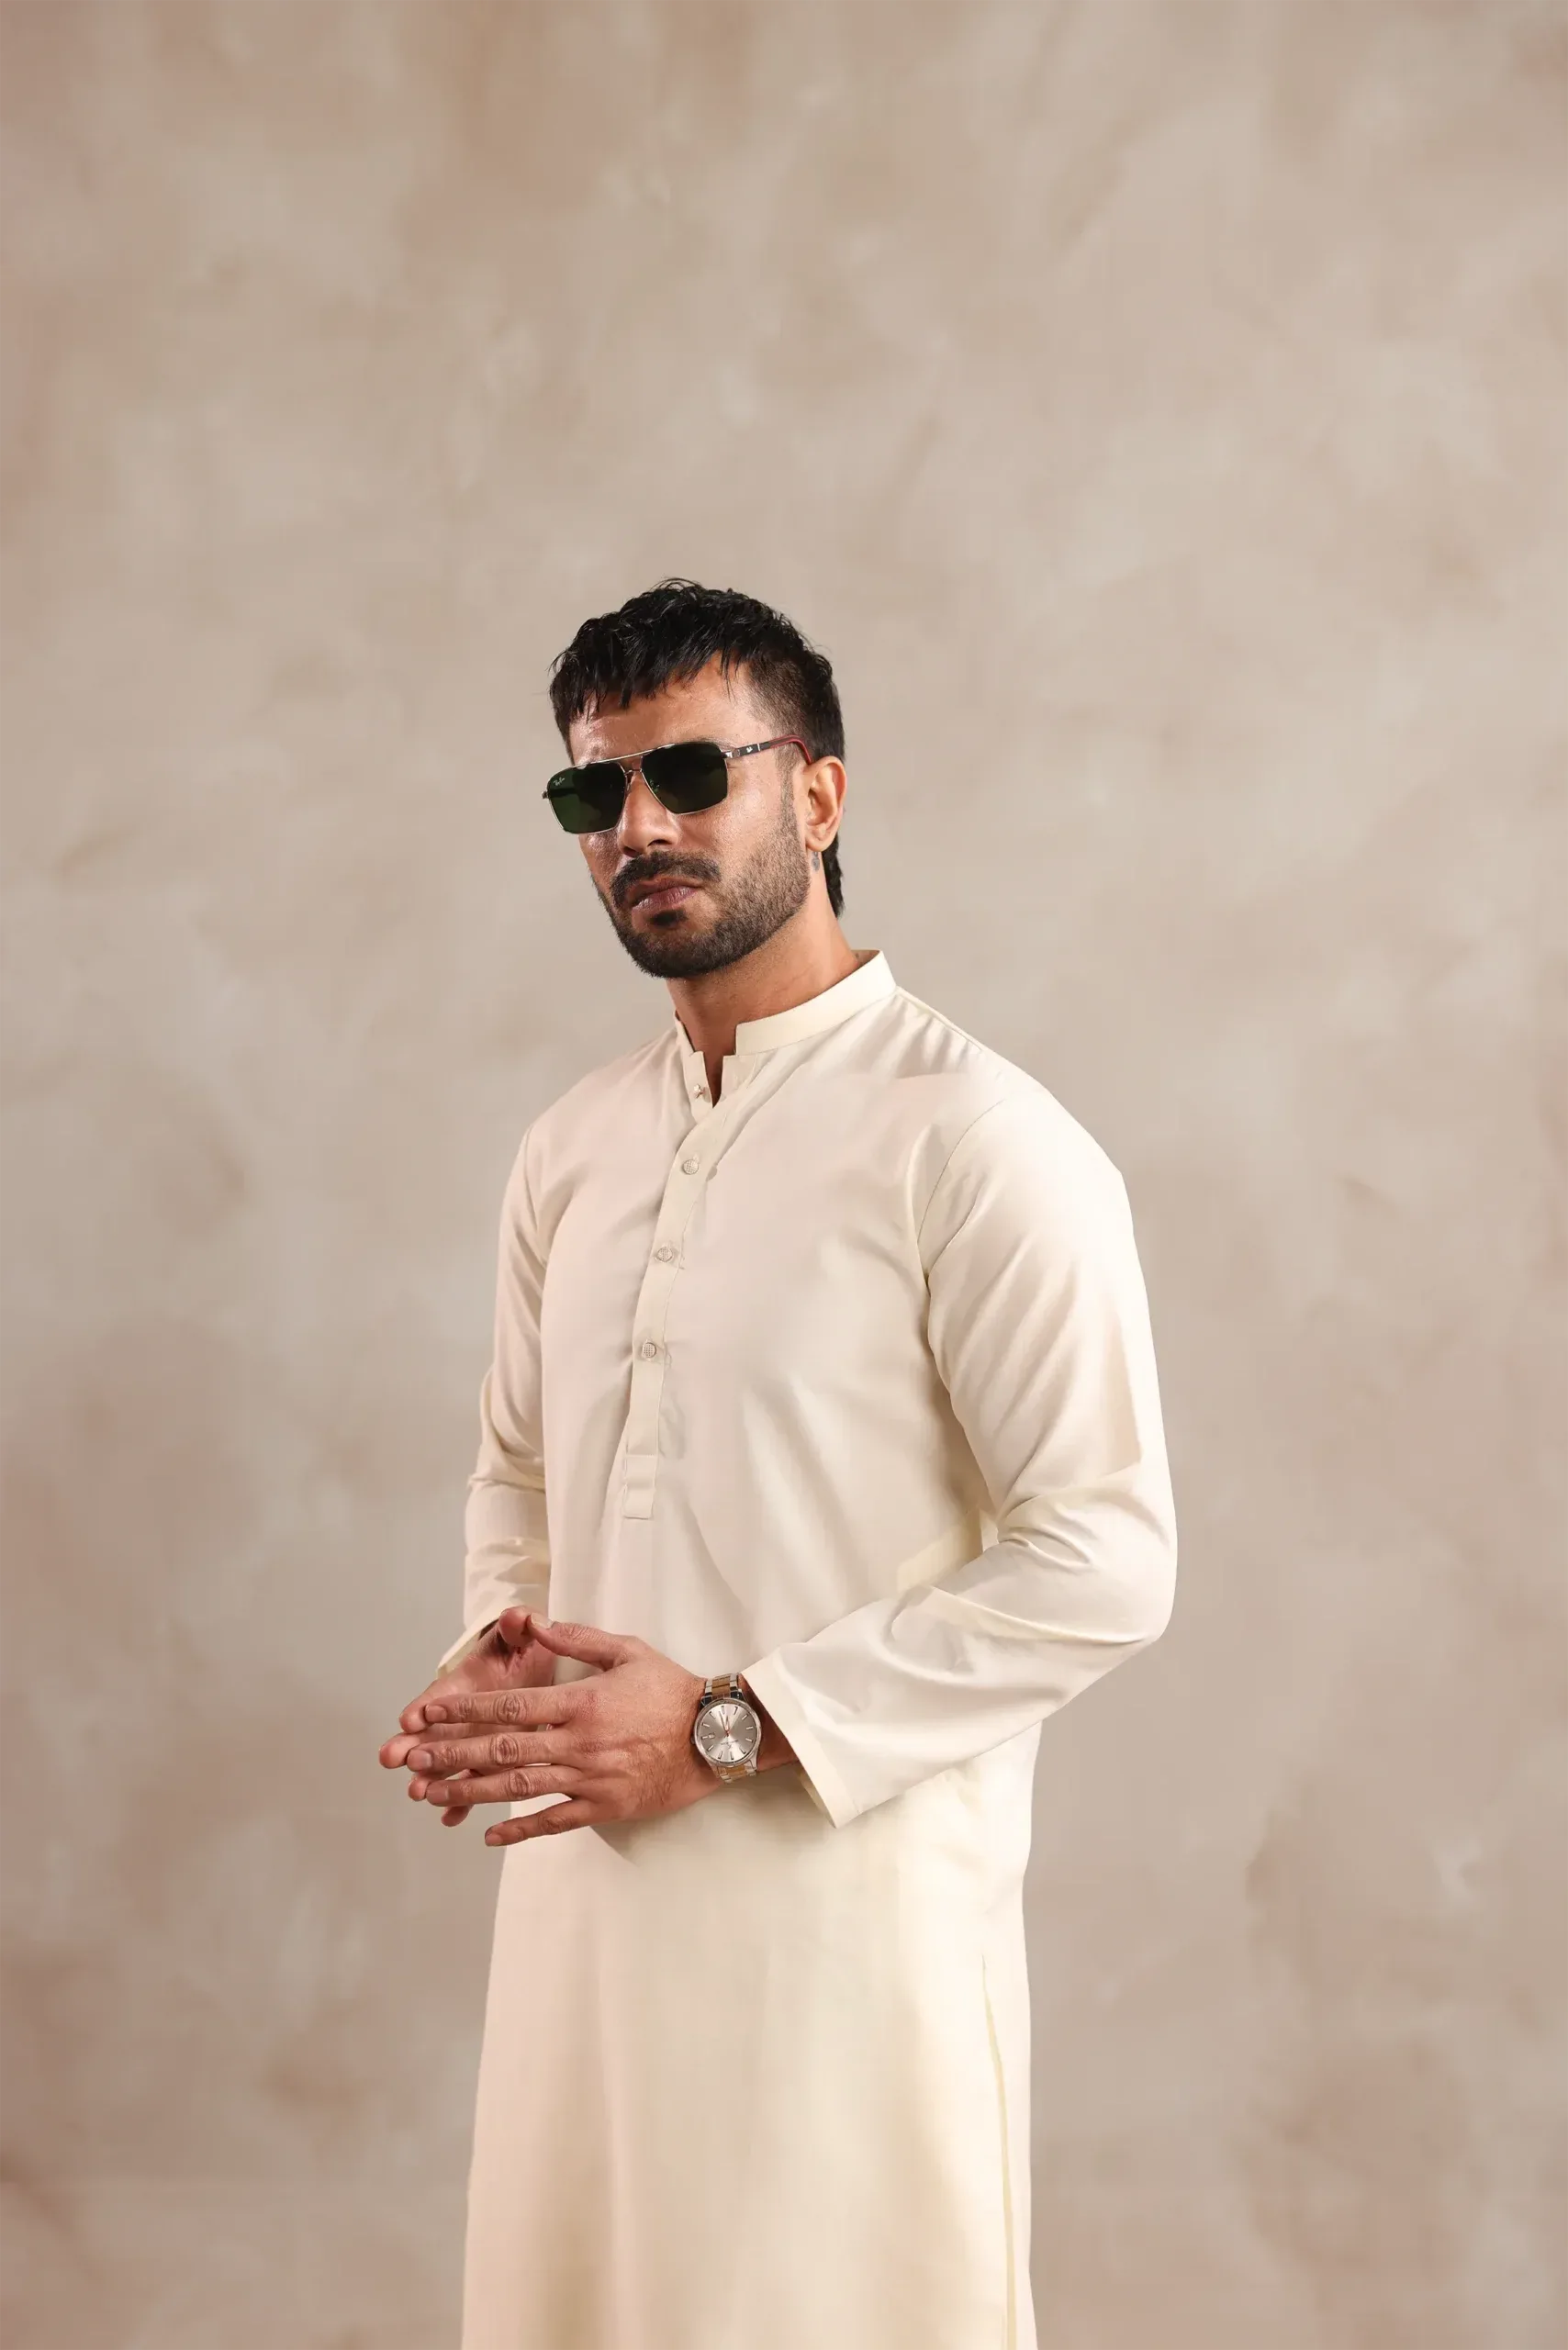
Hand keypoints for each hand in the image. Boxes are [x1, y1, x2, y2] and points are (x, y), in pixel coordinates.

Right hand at [379, 1606, 555, 1826]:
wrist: (541, 1674)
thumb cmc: (522, 1652)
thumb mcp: (520, 1636)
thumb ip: (517, 1627)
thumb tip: (515, 1617)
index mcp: (464, 1686)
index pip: (439, 1697)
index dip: (423, 1706)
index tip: (409, 1719)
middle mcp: (461, 1719)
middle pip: (431, 1735)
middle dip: (411, 1747)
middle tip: (394, 1760)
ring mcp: (473, 1743)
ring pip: (447, 1765)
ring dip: (432, 1779)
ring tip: (418, 1793)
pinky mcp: (489, 1763)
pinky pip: (473, 1786)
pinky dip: (461, 1803)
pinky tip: (451, 1818)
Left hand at [397, 1616, 717, 1844]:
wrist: (716, 1735)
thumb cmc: (672, 1689)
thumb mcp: (627, 1650)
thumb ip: (578, 1638)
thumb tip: (537, 1623)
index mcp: (580, 1702)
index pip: (510, 1706)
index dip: (465, 1710)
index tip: (430, 1712)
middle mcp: (578, 1743)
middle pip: (502, 1749)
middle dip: (452, 1753)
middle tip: (412, 1759)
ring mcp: (589, 1778)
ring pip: (519, 1787)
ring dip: (472, 1791)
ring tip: (433, 1795)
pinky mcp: (603, 1806)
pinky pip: (554, 1821)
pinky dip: (520, 1829)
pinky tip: (489, 1834)